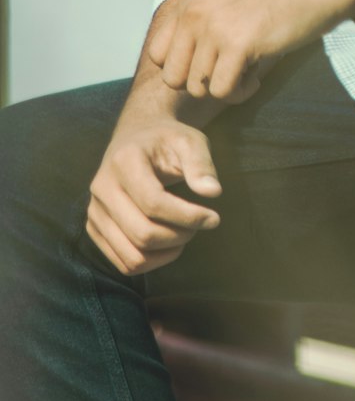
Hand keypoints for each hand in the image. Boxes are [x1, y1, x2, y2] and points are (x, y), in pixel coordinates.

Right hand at [87, 120, 221, 276]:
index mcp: (124, 161)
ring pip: (132, 256)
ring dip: (166, 253)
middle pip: (142, 233)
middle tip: (199, 224)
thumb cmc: (167, 140)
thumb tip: (213, 192)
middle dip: (179, 236)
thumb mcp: (190, 141)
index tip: (213, 217)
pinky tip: (169, 243)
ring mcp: (94, 211)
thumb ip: (201, 165)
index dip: (188, 216)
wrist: (137, 138)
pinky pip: (124, 263)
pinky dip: (152, 262)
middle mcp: (102, 188)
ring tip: (185, 233)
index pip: (153, 203)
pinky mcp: (95, 228)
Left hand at [147, 0, 354, 101]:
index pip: (157, 54)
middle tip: (229, 73)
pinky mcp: (238, 45)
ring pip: (198, 88)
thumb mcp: (226, 2)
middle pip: (173, 78)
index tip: (209, 65)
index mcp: (189, 0)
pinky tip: (256, 77)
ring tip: (247, 72)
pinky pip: (222, 91)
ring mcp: (214, 28)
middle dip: (201, 83)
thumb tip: (182, 72)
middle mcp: (194, 12)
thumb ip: (200, 26)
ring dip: (225, 88)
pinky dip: (240, 92)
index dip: (182, 68)